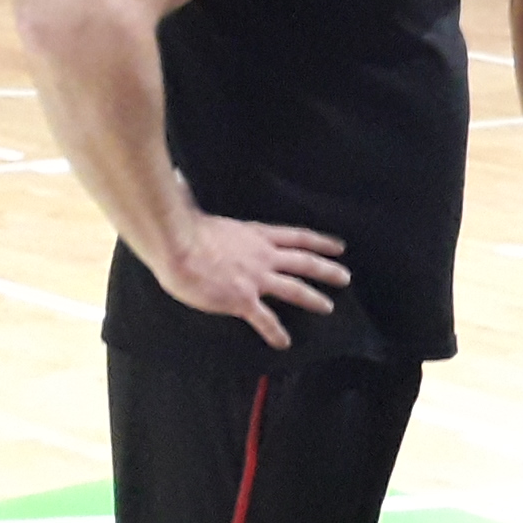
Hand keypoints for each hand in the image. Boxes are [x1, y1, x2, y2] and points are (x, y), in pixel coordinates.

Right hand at [148, 213, 348, 348]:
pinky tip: (283, 342)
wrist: (177, 246)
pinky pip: (264, 319)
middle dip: (328, 270)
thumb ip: (196, 199)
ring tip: (328, 307)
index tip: (339, 247)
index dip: (321, 242)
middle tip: (345, 278)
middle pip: (305, 262)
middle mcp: (263, 256)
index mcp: (256, 235)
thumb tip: (179, 180)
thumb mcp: (199, 210)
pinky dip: (275, 332)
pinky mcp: (243, 299)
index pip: (297, 237)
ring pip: (295, 289)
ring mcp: (256, 278)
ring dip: (313, 299)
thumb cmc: (183, 227)